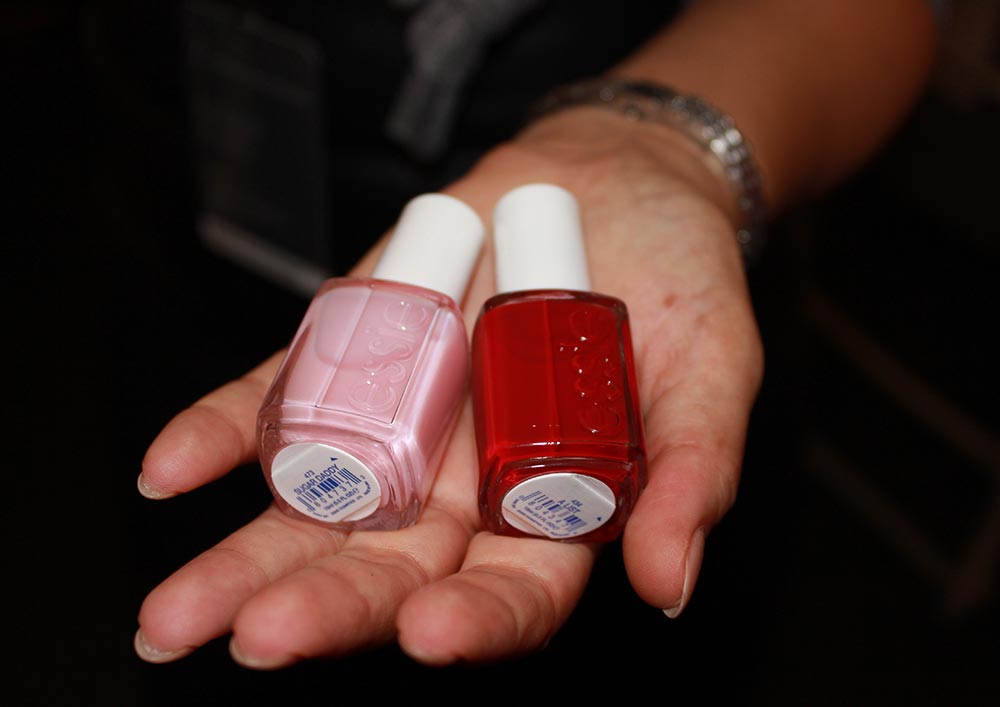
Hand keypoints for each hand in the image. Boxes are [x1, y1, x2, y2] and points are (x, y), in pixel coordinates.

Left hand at [134, 107, 763, 667]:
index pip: (508, 590)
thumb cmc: (681, 286)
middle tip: (259, 639)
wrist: (616, 185)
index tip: (430, 633)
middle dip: (326, 607)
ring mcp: (397, 421)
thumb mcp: (711, 374)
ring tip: (181, 614)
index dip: (474, 619)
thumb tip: (670, 585)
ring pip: (316, 506)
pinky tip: (171, 469)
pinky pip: (278, 400)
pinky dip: (223, 432)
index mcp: (548, 511)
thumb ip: (690, 473)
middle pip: (387, 566)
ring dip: (247, 555)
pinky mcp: (352, 354)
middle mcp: (462, 485)